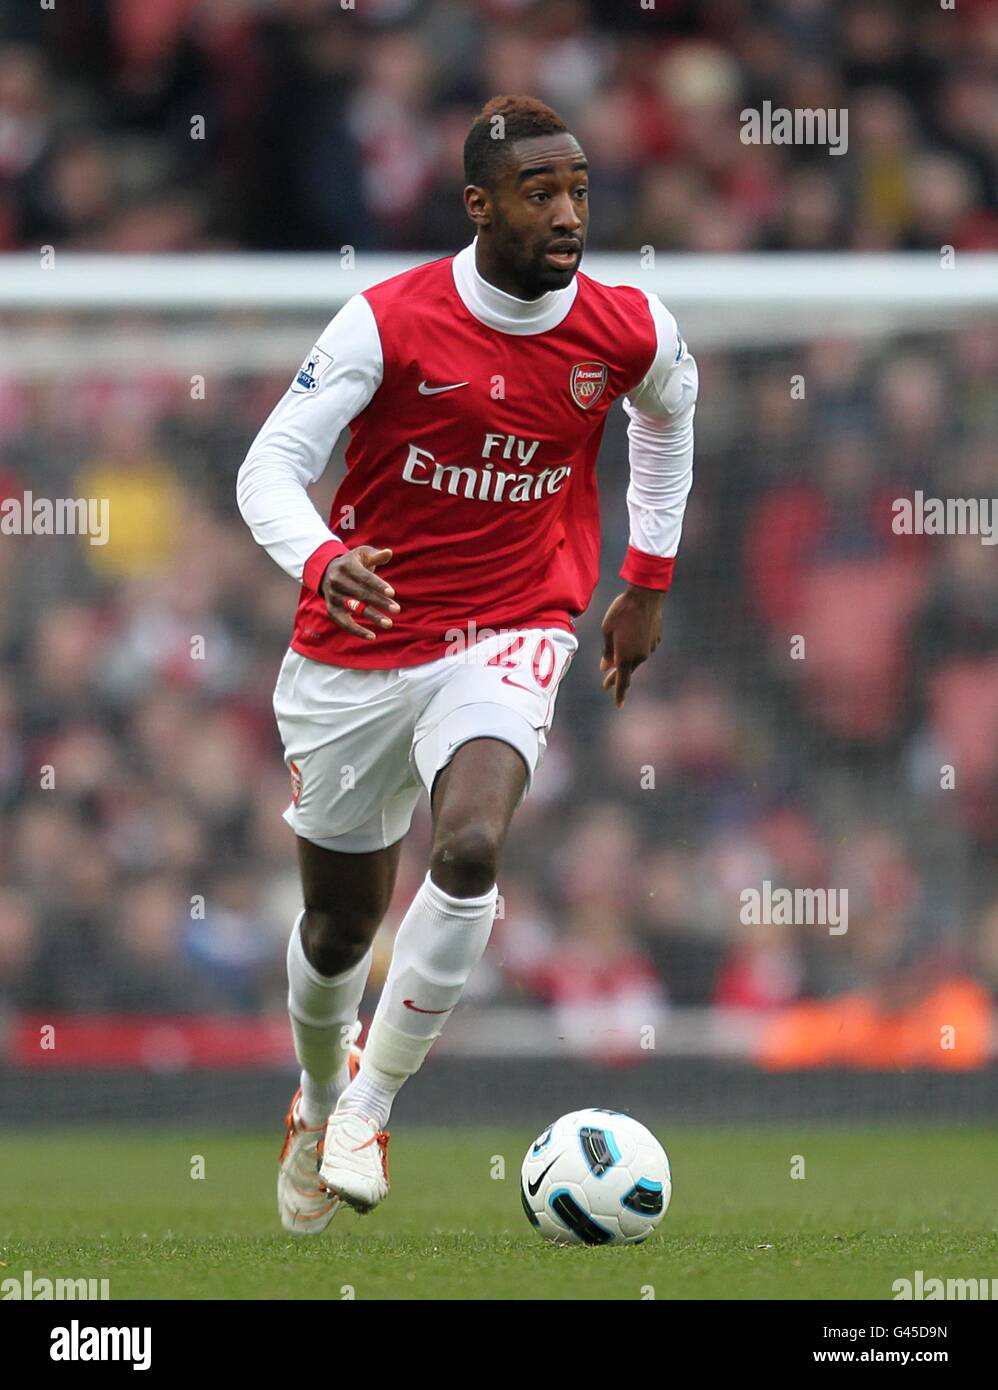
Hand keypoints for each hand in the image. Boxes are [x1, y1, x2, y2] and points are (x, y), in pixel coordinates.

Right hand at [319, 545, 399, 640]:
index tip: (392, 593)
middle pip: (361, 594)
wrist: (327, 571)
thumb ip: (376, 555)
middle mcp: (337, 581)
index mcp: (346, 566)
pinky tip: (372, 636)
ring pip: (354, 608)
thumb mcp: (362, 555)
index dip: (378, 585)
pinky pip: (344, 623)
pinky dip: (357, 631)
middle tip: (397, 609)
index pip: (364, 577)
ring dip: (372, 616)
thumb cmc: (352, 563)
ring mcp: (333, 596)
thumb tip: (389, 553)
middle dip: (380, 602)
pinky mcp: (332, 609)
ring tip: (389, 623)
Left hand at [599, 585, 663, 707]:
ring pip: (635, 659)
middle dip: (616, 677)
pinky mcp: (656, 639)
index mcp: (625, 657)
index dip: (619, 694)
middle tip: (606, 683)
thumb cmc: (621, 612)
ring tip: (615, 655)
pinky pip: (643, 648)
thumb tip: (605, 667)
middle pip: (627, 671)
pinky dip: (635, 648)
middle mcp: (640, 656)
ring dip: (625, 659)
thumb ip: (607, 652)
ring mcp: (650, 648)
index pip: (622, 681)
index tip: (618, 705)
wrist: (646, 596)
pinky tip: (630, 638)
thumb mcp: (607, 631)